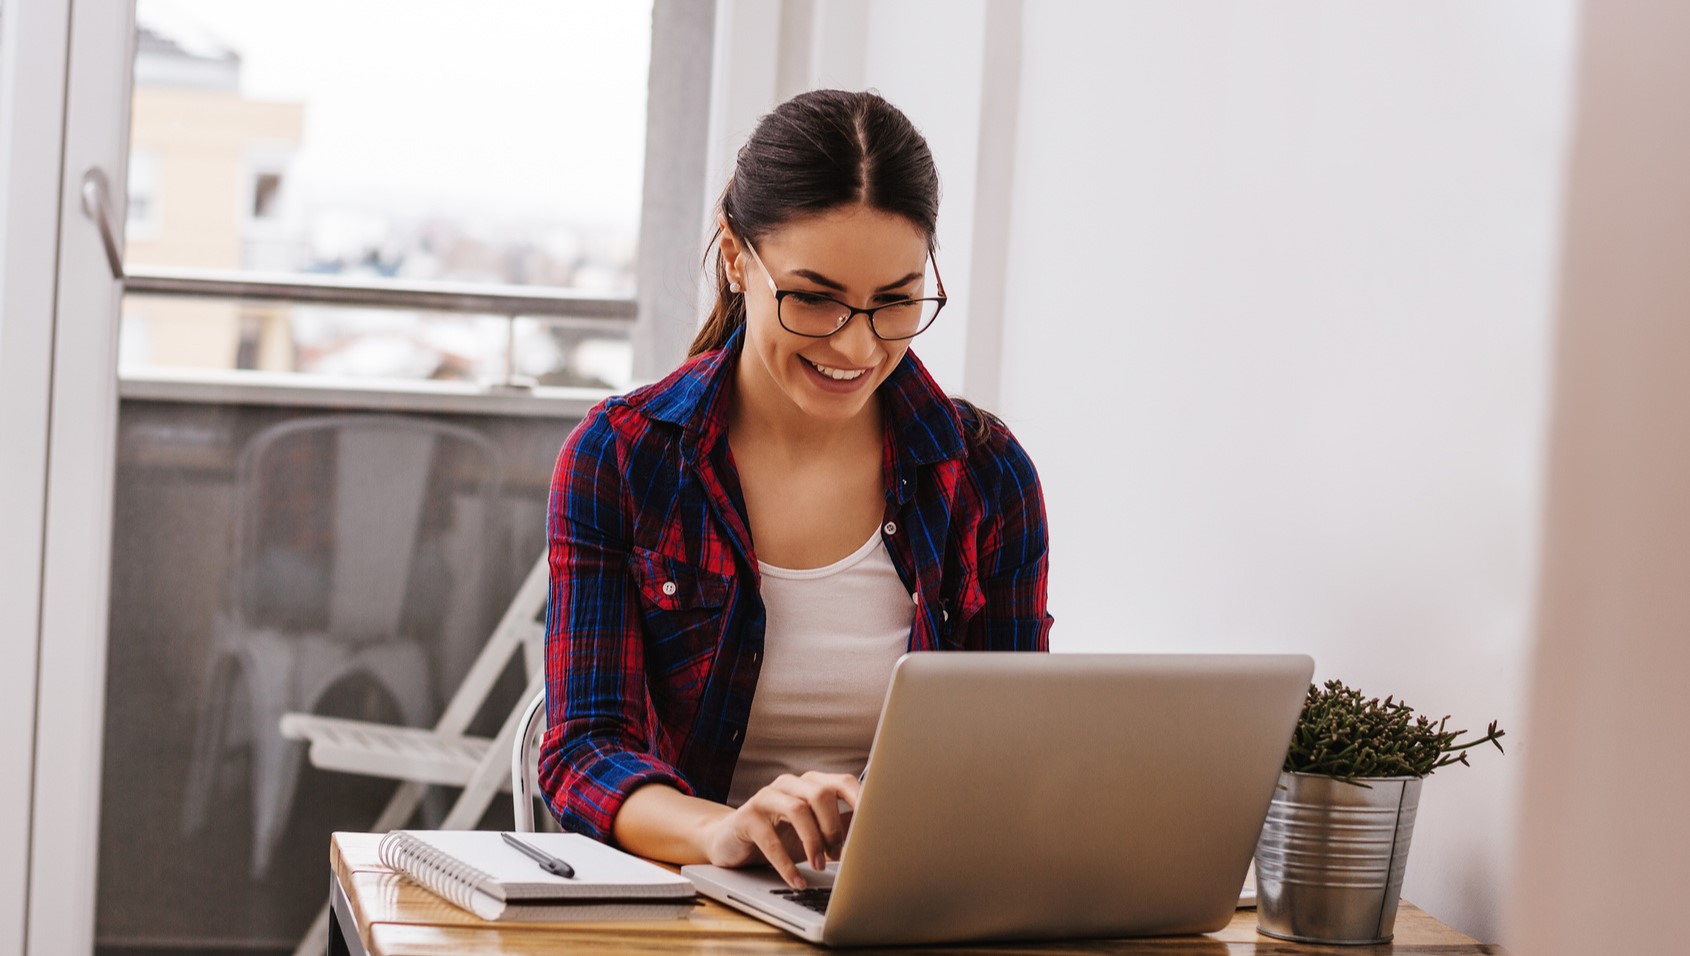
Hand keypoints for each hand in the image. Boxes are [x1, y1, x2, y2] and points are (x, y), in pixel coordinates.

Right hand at [702, 771, 861, 888]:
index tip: (874, 821)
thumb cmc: (780, 836)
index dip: (860, 799)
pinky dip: (786, 864)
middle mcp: (789, 784)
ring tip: (819, 866)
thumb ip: (841, 827)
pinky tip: (796, 881)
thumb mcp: (815, 833)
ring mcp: (766, 797)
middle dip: (833, 827)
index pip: (842, 782)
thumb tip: (872, 830)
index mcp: (810, 784)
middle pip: (820, 794)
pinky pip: (770, 839)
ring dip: (813, 842)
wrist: (732, 841)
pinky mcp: (746, 817)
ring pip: (797, 809)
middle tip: (837, 855)